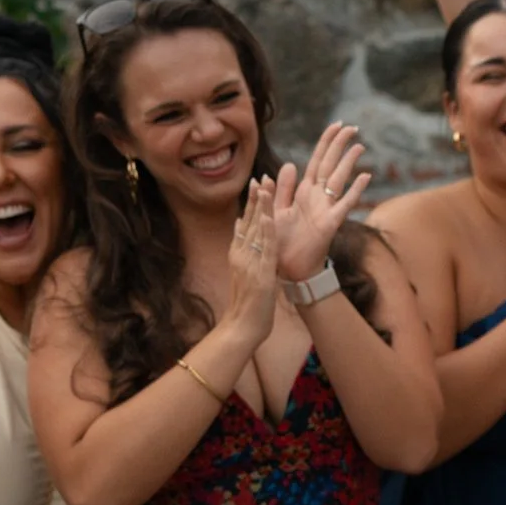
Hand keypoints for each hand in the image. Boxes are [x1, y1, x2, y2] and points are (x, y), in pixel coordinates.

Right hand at [223, 178, 282, 355]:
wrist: (242, 327)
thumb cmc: (246, 306)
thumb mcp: (243, 274)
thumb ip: (241, 251)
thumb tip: (239, 228)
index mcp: (238, 255)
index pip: (244, 224)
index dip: (250, 204)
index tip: (255, 185)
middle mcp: (241, 255)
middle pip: (248, 222)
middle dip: (255, 200)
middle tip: (260, 177)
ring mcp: (250, 264)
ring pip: (256, 231)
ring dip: (261, 208)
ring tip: (265, 187)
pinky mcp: (261, 274)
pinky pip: (265, 249)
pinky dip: (266, 232)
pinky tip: (267, 216)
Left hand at [273, 122, 370, 284]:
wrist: (288, 270)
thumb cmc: (282, 243)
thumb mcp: (276, 210)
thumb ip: (281, 189)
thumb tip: (287, 165)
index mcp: (304, 192)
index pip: (317, 161)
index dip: (326, 142)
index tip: (336, 125)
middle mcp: (317, 197)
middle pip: (331, 164)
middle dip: (340, 145)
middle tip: (352, 127)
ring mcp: (326, 209)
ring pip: (339, 180)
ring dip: (348, 162)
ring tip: (359, 145)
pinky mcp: (330, 224)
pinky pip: (344, 204)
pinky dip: (355, 191)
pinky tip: (365, 176)